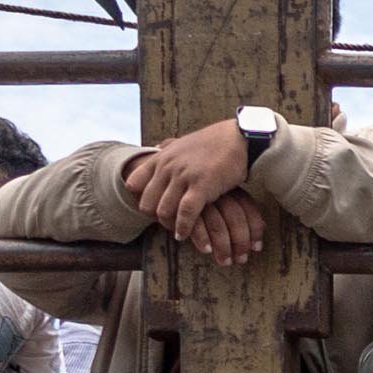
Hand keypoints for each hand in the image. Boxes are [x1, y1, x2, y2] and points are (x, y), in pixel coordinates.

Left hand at [123, 122, 267, 257]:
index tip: (153, 207)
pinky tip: (185, 235)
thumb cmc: (214, 142)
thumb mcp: (183, 142)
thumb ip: (168, 147)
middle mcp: (168, 167)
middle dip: (155, 217)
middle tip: (167, 225)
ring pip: (163, 211)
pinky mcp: (201, 186)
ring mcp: (183, 177)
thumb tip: (157, 146)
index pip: (134, 183)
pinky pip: (185, 214)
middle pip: (146, 203)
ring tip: (178, 232)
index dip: (141, 198)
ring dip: (170, 226)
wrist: (238, 137)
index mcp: (161, 158)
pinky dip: (184, 228)